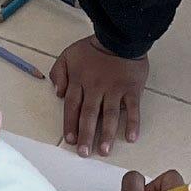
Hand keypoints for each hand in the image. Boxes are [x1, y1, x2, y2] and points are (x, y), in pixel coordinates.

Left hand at [52, 36, 149, 156]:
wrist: (120, 36)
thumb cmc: (94, 47)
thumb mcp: (69, 54)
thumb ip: (59, 72)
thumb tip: (57, 93)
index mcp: (79, 81)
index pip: (72, 106)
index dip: (70, 124)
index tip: (71, 140)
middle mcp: (96, 88)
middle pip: (89, 115)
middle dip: (86, 135)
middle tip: (85, 153)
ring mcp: (115, 89)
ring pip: (109, 115)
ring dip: (107, 134)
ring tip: (105, 151)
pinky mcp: (132, 89)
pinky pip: (132, 108)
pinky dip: (133, 122)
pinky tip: (132, 137)